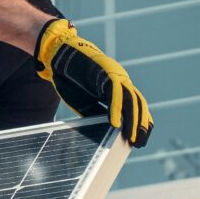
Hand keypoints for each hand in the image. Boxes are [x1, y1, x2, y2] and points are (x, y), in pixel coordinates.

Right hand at [34, 18, 152, 147]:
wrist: (59, 55)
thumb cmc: (71, 79)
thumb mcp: (86, 102)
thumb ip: (98, 112)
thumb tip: (108, 130)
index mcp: (117, 88)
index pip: (135, 107)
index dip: (139, 123)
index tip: (140, 140)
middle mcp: (120, 81)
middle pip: (138, 105)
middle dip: (140, 125)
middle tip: (139, 143)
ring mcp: (115, 75)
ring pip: (131, 99)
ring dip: (133, 119)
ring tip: (131, 137)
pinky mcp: (107, 72)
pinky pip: (115, 93)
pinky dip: (116, 109)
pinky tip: (114, 124)